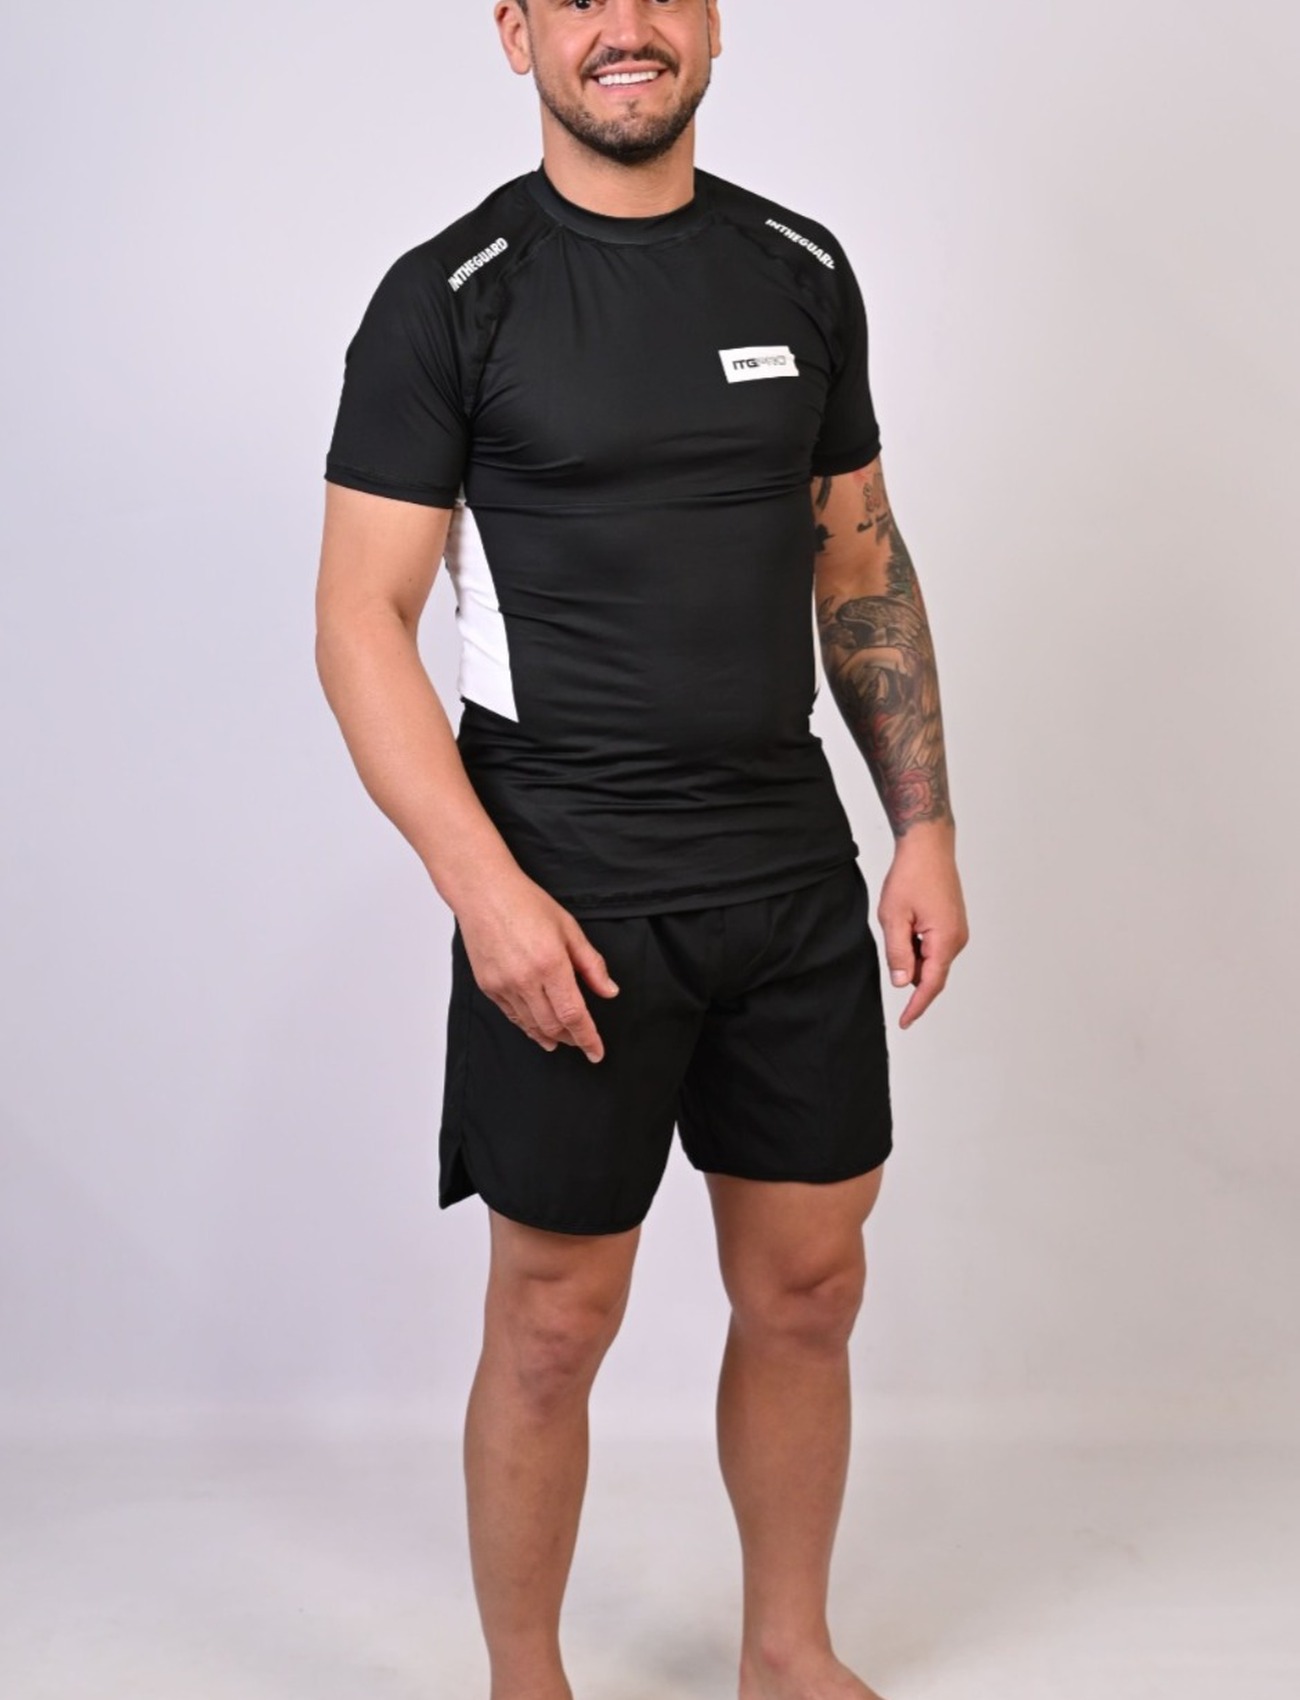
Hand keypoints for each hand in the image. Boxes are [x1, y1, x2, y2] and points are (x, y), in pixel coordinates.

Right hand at [455, 875, 619, 1062]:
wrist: (484, 894)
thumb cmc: (526, 903)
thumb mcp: (569, 929)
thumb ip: (591, 964)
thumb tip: (609, 991)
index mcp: (551, 965)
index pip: (574, 1015)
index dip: (588, 1038)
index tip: (596, 1052)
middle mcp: (525, 980)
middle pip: (553, 1025)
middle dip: (571, 1039)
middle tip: (583, 1043)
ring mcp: (504, 985)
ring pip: (531, 1025)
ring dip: (550, 1036)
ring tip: (562, 1040)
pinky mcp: (488, 987)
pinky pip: (512, 1016)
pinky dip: (528, 1026)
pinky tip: (537, 1027)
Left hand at [876, 825, 968, 1028]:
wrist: (929, 847)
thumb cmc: (911, 876)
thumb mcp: (894, 917)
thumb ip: (898, 953)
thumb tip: (903, 983)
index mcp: (945, 940)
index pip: (930, 985)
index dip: (916, 1006)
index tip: (905, 1022)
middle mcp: (957, 939)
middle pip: (930, 973)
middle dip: (908, 970)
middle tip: (892, 938)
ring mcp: (957, 932)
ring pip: (930, 960)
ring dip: (911, 954)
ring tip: (899, 921)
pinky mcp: (953, 925)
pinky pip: (934, 947)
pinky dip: (917, 945)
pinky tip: (906, 922)